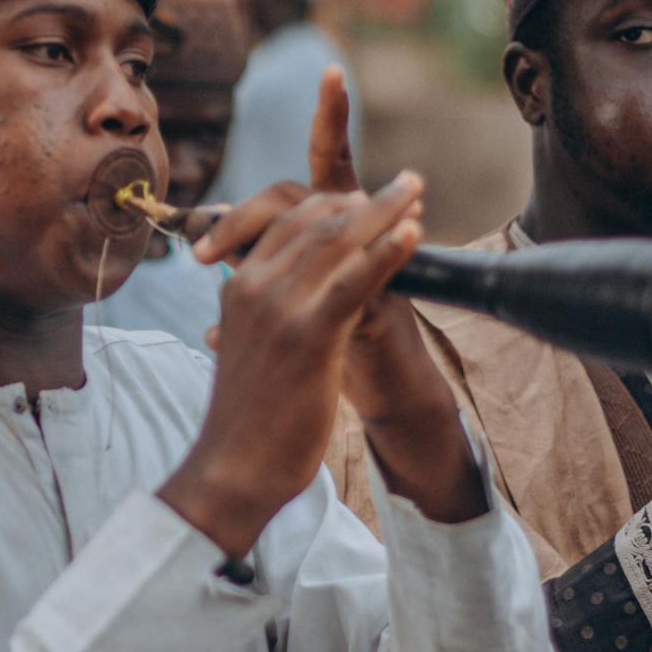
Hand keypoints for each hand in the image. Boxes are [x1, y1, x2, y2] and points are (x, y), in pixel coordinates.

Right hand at [162, 71, 426, 553]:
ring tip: (417, 190)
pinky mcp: (308, 335)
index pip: (281, 222)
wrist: (235, 468)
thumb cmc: (248, 420)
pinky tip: (413, 232)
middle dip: (365, 198)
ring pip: (336, 240)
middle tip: (407, 183)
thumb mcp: (249, 354)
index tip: (368, 196)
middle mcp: (254, 287)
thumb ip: (264, 320)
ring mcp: (279, 308)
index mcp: (239, 290)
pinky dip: (386, 251)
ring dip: (384, 210)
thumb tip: (290, 304)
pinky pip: (353, 279)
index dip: (331, 203)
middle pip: (313, 221)